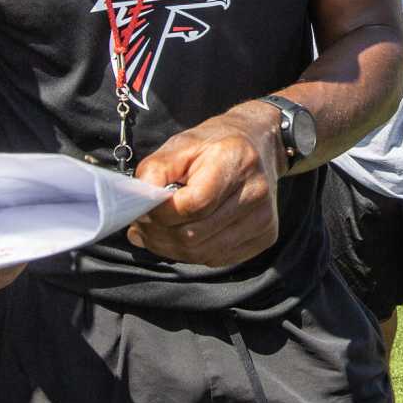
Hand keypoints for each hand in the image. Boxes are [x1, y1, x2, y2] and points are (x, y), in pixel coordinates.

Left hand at [127, 105, 280, 267]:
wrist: (259, 146)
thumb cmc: (215, 145)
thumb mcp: (181, 144)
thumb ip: (156, 170)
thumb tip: (137, 203)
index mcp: (236, 161)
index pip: (192, 205)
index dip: (160, 213)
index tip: (143, 208)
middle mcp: (255, 193)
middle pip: (194, 235)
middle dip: (159, 234)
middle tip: (143, 223)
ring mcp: (263, 219)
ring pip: (202, 253)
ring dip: (171, 247)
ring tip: (158, 230)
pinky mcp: (265, 237)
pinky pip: (216, 258)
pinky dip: (192, 252)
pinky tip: (183, 235)